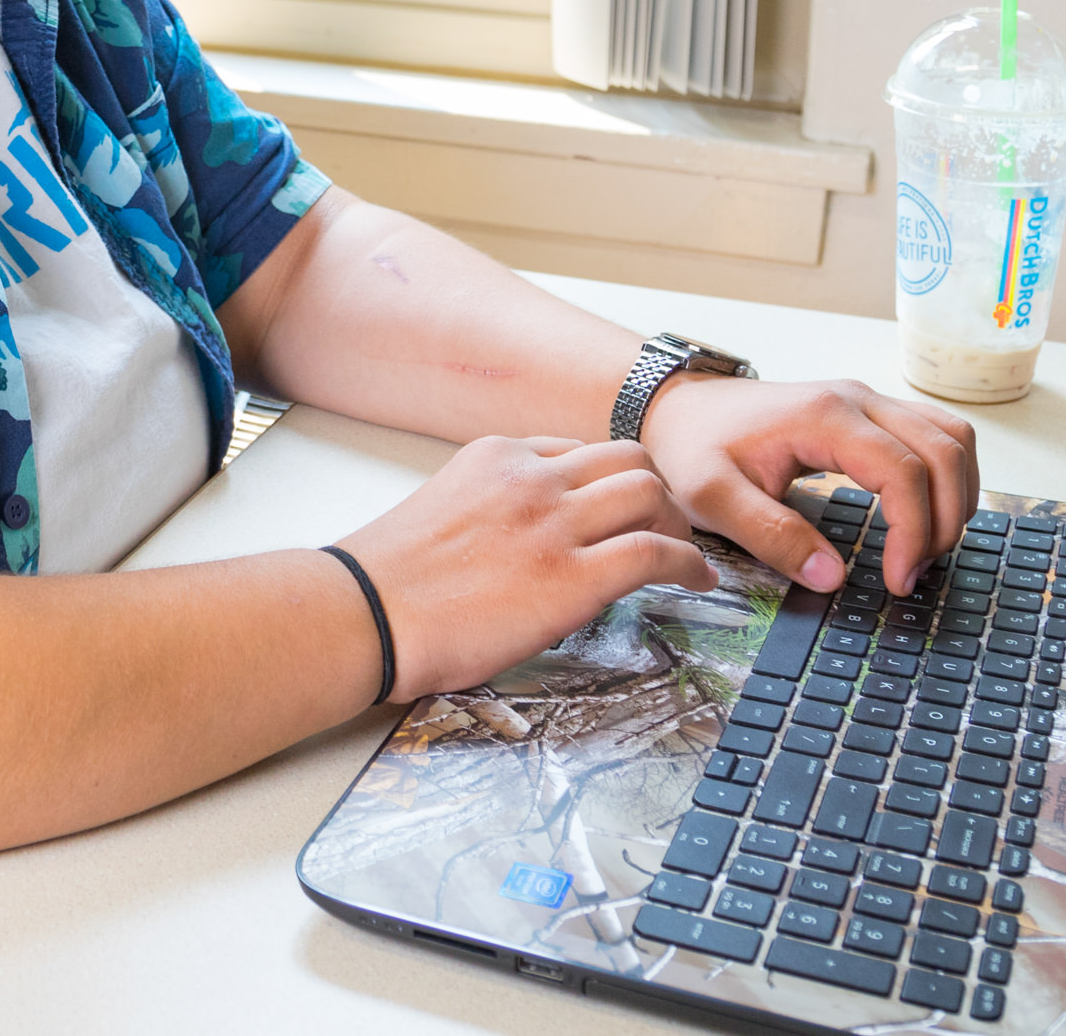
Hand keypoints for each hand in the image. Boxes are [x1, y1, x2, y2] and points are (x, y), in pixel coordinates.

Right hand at [331, 435, 715, 701]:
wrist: (367, 614)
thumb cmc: (390, 581)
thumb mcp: (445, 509)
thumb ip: (495, 506)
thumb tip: (530, 538)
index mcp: (496, 455)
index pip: (578, 450)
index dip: (608, 481)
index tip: (618, 508)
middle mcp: (531, 477)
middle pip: (628, 459)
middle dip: (656, 491)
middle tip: (664, 526)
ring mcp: (554, 523)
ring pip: (649, 492)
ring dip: (677, 522)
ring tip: (683, 554)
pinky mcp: (573, 577)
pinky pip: (655, 553)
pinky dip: (689, 563)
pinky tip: (698, 580)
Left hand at [640, 377, 978, 599]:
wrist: (679, 408)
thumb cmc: (693, 446)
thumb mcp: (713, 498)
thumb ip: (771, 536)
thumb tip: (830, 578)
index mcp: (823, 415)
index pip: (903, 470)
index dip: (914, 531)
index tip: (896, 580)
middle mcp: (857, 398)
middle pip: (945, 450)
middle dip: (944, 519)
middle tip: (913, 573)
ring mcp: (869, 400)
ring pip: (953, 438)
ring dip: (955, 496)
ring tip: (923, 551)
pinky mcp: (871, 413)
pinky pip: (937, 435)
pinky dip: (946, 478)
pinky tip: (925, 519)